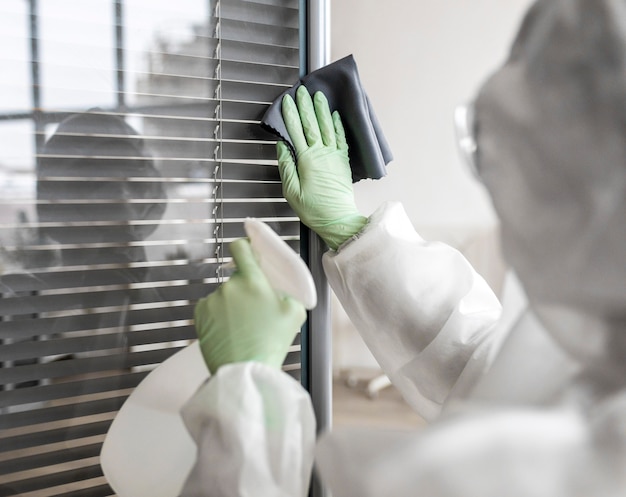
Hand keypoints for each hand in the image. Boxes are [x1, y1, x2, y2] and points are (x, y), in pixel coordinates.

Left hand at [194, 239, 305, 373]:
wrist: (245, 370)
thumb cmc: (270, 343)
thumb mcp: (294, 314)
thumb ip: (287, 295)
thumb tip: (277, 292)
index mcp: (253, 281)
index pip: (241, 248)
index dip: (244, 247)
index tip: (246, 250)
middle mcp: (230, 286)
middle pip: (237, 279)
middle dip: (246, 290)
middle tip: (256, 311)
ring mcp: (212, 300)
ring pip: (224, 296)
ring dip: (232, 305)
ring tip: (243, 327)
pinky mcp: (200, 315)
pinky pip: (211, 308)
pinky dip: (219, 316)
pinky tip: (230, 331)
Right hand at [277, 86, 366, 249]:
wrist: (338, 219)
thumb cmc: (314, 210)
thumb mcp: (291, 192)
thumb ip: (286, 167)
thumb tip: (282, 147)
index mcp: (307, 161)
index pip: (296, 131)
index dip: (291, 114)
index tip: (287, 101)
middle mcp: (322, 154)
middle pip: (312, 124)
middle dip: (306, 106)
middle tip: (302, 90)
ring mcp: (334, 156)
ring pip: (327, 127)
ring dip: (322, 110)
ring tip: (318, 96)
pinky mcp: (343, 162)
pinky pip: (341, 139)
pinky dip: (338, 125)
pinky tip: (336, 116)